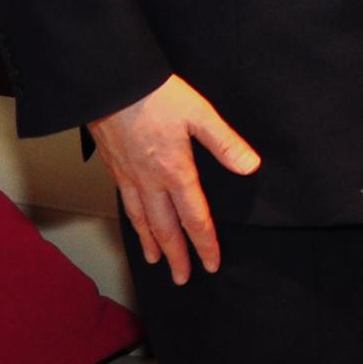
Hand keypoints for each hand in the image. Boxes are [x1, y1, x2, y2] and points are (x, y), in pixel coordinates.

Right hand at [88, 75, 260, 283]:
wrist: (112, 85)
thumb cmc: (157, 96)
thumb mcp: (199, 113)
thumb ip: (224, 142)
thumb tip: (250, 166)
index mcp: (176, 171)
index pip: (195, 218)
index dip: (205, 244)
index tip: (211, 264)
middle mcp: (151, 181)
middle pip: (166, 228)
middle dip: (176, 256)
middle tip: (182, 278)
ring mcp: (130, 177)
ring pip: (142, 220)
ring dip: (152, 243)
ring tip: (156, 261)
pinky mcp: (114, 167)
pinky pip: (126, 204)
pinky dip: (133, 222)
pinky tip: (136, 223)